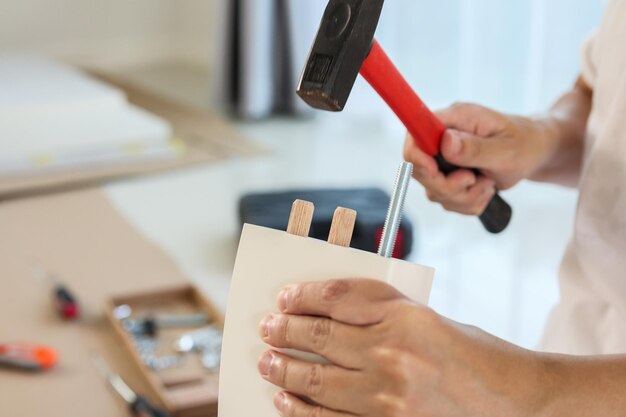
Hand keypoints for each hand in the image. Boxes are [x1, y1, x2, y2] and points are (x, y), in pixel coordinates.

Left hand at [258, 279, 546, 416]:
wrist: (517, 401)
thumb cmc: (477, 356)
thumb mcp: (430, 319)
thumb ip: (381, 315)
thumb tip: (328, 315)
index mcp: (406, 317)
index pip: (336, 298)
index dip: (302, 296)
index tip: (284, 298)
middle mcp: (393, 354)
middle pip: (319, 337)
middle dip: (284, 331)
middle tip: (267, 328)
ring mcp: (388, 397)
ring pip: (317, 380)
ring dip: (284, 369)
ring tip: (267, 360)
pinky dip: (301, 410)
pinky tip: (285, 399)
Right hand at [404, 103, 556, 214]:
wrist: (535, 152)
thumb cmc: (525, 144)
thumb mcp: (506, 149)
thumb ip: (474, 148)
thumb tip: (446, 142)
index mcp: (454, 119)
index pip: (415, 135)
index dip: (417, 157)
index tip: (436, 173)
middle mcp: (443, 137)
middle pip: (420, 169)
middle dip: (447, 186)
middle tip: (475, 182)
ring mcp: (444, 157)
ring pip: (433, 190)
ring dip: (462, 197)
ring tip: (488, 185)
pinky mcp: (448, 174)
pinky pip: (445, 199)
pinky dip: (466, 203)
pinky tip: (484, 190)